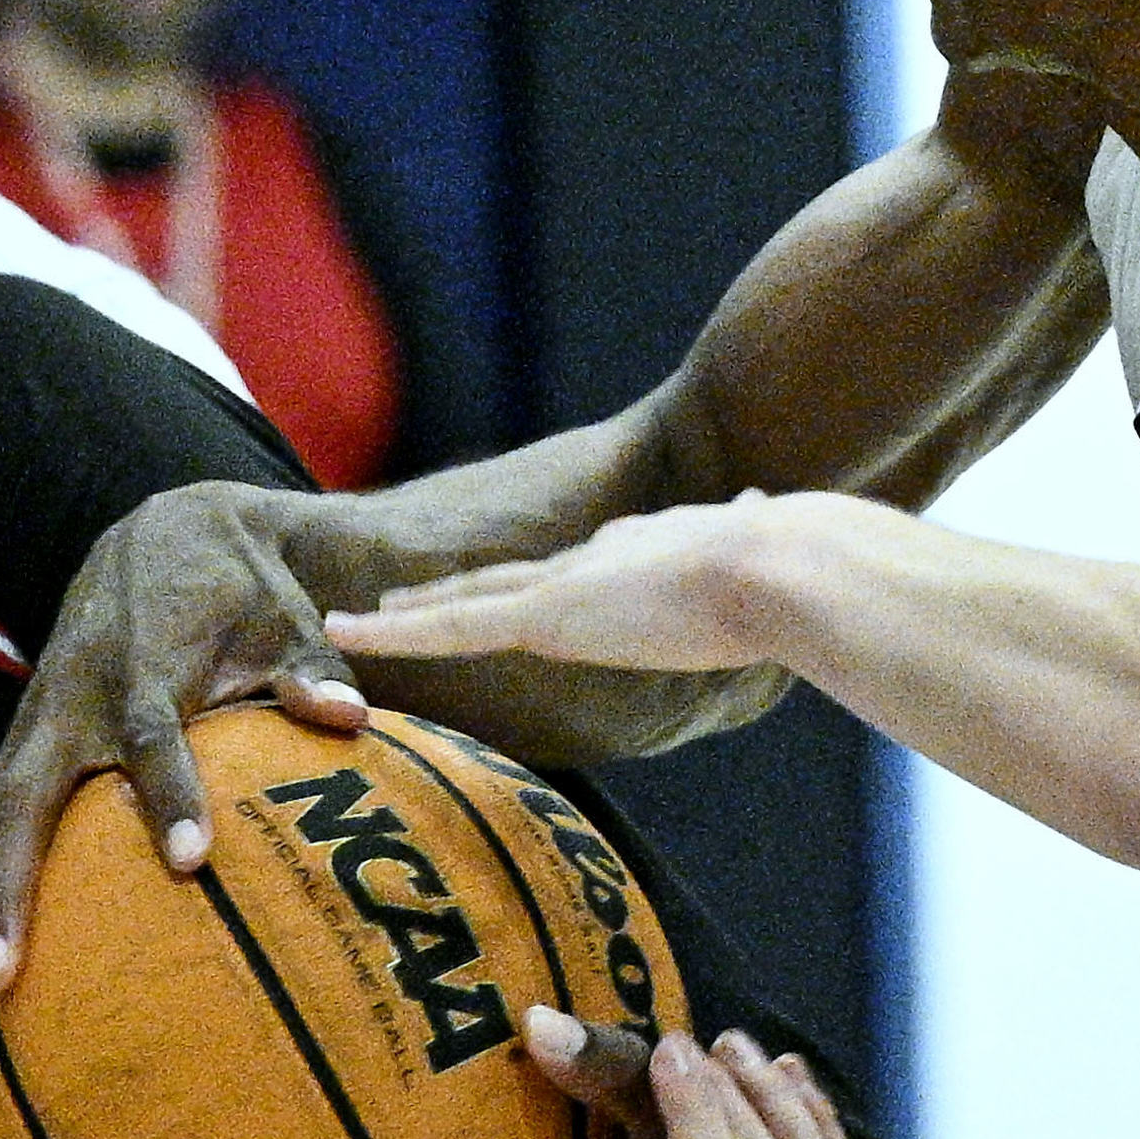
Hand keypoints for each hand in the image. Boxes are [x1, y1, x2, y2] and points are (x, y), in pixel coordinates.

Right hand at [0, 480, 369, 1046]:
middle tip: (2, 983)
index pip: (152, 739)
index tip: (194, 860)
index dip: (171, 794)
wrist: (152, 540)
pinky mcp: (5, 772)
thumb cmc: (236, 593)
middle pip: (18, 811)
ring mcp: (21, 748)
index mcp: (139, 674)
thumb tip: (351, 716)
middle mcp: (62, 717)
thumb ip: (312, 670)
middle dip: (8, 896)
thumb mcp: (283, 618)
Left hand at [325, 499, 801, 676]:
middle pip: (511, 578)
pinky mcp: (546, 615)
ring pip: (467, 600)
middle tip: (408, 599)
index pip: (588, 566)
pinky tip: (344, 630)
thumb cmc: (795, 574)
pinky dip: (395, 630)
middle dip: (463, 589)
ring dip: (412, 612)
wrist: (782, 567)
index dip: (552, 579)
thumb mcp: (772, 558)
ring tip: (358, 620)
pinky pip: (451, 625)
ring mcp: (567, 588)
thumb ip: (758, 542)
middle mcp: (598, 560)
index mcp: (650, 554)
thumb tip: (775, 508)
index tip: (530, 588)